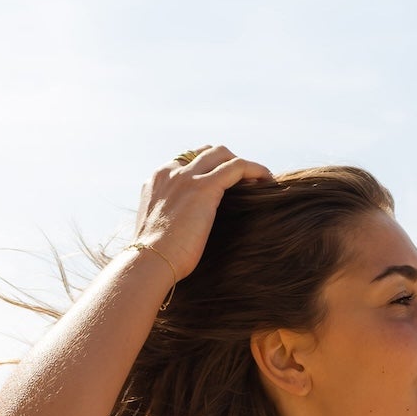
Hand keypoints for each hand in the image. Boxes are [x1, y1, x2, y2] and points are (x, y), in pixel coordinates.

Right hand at [131, 146, 274, 284]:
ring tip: (260, 180)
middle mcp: (171, 172)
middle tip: (244, 181)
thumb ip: (169, 218)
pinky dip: (254, 169)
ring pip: (222, 154)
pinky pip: (237, 167)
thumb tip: (182, 230)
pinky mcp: (204, 188)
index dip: (209, 168)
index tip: (224, 183)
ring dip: (242, 164)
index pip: (187, 161)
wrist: (149, 263)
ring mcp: (187, 177)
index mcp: (157, 180)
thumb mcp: (157, 231)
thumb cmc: (154, 259)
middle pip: (206, 152)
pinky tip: (267, 180)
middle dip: (226, 162)